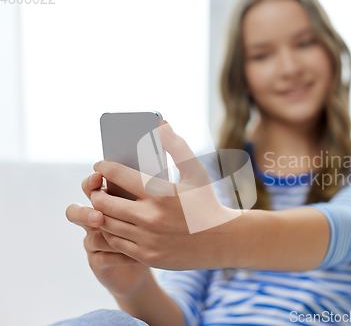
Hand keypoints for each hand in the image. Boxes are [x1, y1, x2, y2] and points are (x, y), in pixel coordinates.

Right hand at [66, 172, 151, 297]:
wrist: (155, 257)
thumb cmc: (154, 225)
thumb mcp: (151, 206)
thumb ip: (145, 192)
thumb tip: (151, 175)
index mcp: (105, 202)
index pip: (91, 188)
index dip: (91, 182)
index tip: (99, 176)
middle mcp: (94, 220)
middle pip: (76, 211)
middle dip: (87, 212)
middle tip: (99, 216)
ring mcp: (94, 242)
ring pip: (92, 237)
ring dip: (105, 236)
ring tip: (123, 238)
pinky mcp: (98, 262)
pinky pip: (102, 258)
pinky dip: (118, 256)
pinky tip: (133, 255)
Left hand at [88, 121, 246, 270]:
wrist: (222, 240)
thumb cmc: (207, 202)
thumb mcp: (196, 171)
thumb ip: (177, 146)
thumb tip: (161, 124)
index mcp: (160, 193)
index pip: (118, 175)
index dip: (104, 167)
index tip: (101, 165)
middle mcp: (150, 217)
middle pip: (104, 202)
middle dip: (96, 192)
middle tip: (98, 187)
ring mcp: (147, 239)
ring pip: (106, 224)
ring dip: (100, 213)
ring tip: (104, 205)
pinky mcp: (147, 256)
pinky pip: (115, 243)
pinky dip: (109, 232)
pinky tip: (114, 223)